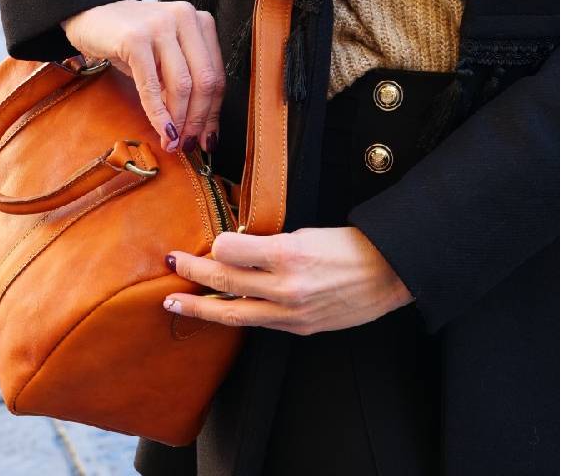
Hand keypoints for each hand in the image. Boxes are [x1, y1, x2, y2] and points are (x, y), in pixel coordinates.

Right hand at [60, 0, 225, 154]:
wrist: (92, 14)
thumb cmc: (132, 40)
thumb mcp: (166, 57)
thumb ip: (186, 83)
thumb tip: (201, 130)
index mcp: (201, 21)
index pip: (217, 74)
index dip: (213, 112)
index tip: (208, 138)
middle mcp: (186, 17)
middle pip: (205, 81)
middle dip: (198, 120)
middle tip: (189, 144)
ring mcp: (161, 25)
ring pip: (182, 84)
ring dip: (179, 120)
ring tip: (173, 141)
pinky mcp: (135, 38)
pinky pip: (151, 85)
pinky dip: (157, 113)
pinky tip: (160, 129)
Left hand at [162, 227, 413, 334]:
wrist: (389, 274)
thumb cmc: (350, 245)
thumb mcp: (306, 232)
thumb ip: (269, 243)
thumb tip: (234, 247)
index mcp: (288, 253)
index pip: (231, 250)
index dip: (215, 245)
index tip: (208, 240)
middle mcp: (286, 287)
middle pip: (224, 281)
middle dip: (193, 272)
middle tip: (172, 264)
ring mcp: (291, 313)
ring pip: (232, 312)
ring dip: (200, 306)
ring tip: (175, 302)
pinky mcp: (298, 328)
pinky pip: (256, 323)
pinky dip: (232, 316)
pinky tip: (217, 312)